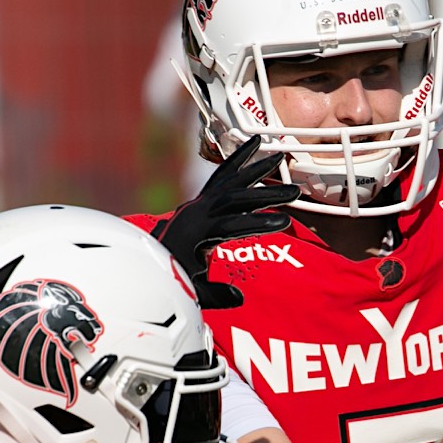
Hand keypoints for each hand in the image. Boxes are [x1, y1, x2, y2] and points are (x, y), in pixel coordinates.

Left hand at [153, 138, 299, 309]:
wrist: (147, 264)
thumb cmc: (173, 278)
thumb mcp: (193, 290)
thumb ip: (215, 294)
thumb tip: (239, 297)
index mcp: (196, 234)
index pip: (231, 226)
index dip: (258, 224)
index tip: (285, 223)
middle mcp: (198, 213)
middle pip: (236, 199)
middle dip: (266, 195)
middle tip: (294, 191)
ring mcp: (199, 203)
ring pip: (230, 181)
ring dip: (255, 169)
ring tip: (280, 156)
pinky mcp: (201, 198)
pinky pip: (221, 175)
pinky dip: (238, 159)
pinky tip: (254, 145)